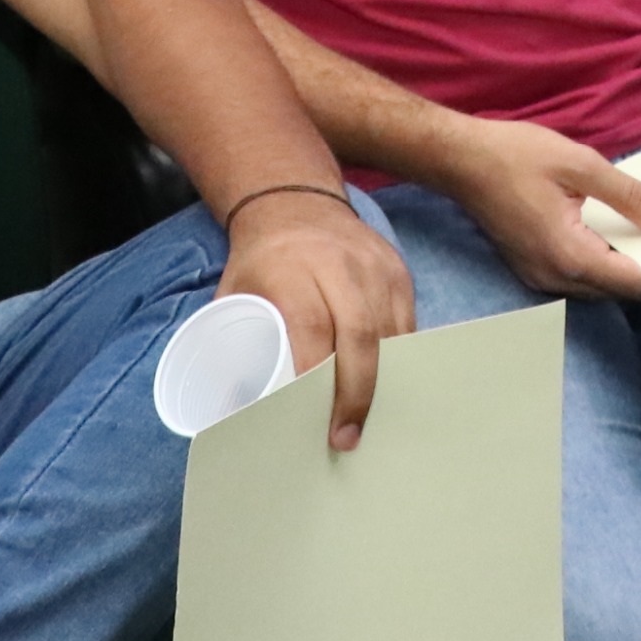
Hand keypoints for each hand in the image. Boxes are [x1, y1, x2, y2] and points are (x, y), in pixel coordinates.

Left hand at [219, 190, 414, 451]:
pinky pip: (407, 324)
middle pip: (361, 336)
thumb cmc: (261, 262)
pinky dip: (399, 359)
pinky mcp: (398, 270)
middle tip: (346, 438)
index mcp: (292, 270)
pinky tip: (387, 387)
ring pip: (392, 334)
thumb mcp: (234, 295)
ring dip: (383, 383)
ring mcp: (375, 266)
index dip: (317, 379)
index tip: (315, 422)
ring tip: (369, 423)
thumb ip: (236, 345)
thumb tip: (233, 414)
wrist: (295, 203)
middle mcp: (340, 265)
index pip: (313, 330)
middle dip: (357, 394)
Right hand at [434, 116, 640, 301]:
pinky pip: (576, 276)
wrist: (460, 159)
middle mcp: (555, 278)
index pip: (632, 283)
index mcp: (570, 256)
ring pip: (596, 286)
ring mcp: (539, 276)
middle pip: (616, 289)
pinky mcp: (530, 267)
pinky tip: (608, 229)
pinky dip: (598, 260)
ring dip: (620, 264)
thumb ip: (628, 195)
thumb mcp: (580, 165)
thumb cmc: (516, 156)